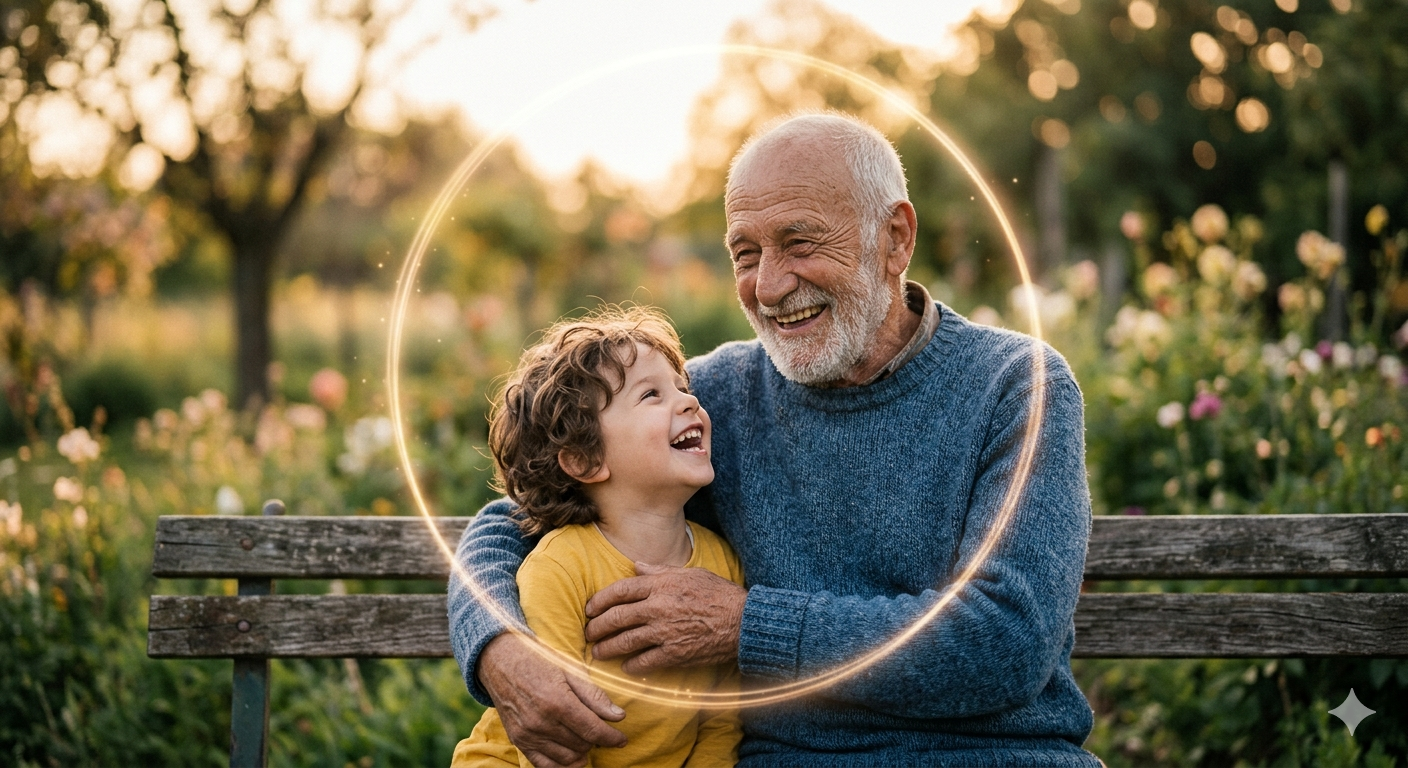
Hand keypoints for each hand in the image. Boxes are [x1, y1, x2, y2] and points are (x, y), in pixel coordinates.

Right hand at [477, 632, 625, 767]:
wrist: (500, 662)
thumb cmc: (539, 661)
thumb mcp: (570, 671)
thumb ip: (595, 696)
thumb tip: (619, 716)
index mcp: (558, 702)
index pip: (593, 730)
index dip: (612, 738)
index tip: (622, 739)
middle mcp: (542, 722)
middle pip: (582, 744)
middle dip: (596, 739)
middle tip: (599, 728)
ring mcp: (528, 734)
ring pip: (567, 757)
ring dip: (581, 751)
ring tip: (584, 737)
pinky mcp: (518, 741)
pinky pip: (545, 765)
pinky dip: (562, 764)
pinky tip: (571, 755)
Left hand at [584, 562, 746, 675]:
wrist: (742, 621)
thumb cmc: (718, 594)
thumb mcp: (690, 573)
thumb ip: (659, 570)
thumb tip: (637, 566)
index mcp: (660, 585)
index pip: (619, 591)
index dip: (599, 600)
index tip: (589, 609)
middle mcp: (657, 607)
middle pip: (616, 617)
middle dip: (597, 627)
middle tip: (588, 633)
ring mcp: (664, 632)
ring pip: (625, 641)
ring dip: (607, 648)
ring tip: (598, 652)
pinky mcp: (674, 653)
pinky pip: (644, 662)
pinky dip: (631, 665)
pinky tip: (625, 667)